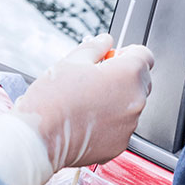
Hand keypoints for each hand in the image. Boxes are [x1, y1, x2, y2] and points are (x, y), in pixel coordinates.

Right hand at [14, 34, 154, 169]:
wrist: (39, 139)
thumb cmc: (52, 101)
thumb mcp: (72, 61)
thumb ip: (96, 47)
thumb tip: (105, 41)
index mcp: (128, 75)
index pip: (144, 56)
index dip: (127, 53)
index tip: (113, 58)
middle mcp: (135, 100)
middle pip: (140, 81)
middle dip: (122, 76)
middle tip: (95, 78)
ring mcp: (130, 125)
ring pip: (130, 105)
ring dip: (116, 100)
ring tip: (86, 102)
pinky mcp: (120, 144)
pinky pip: (121, 126)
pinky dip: (110, 122)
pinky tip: (87, 120)